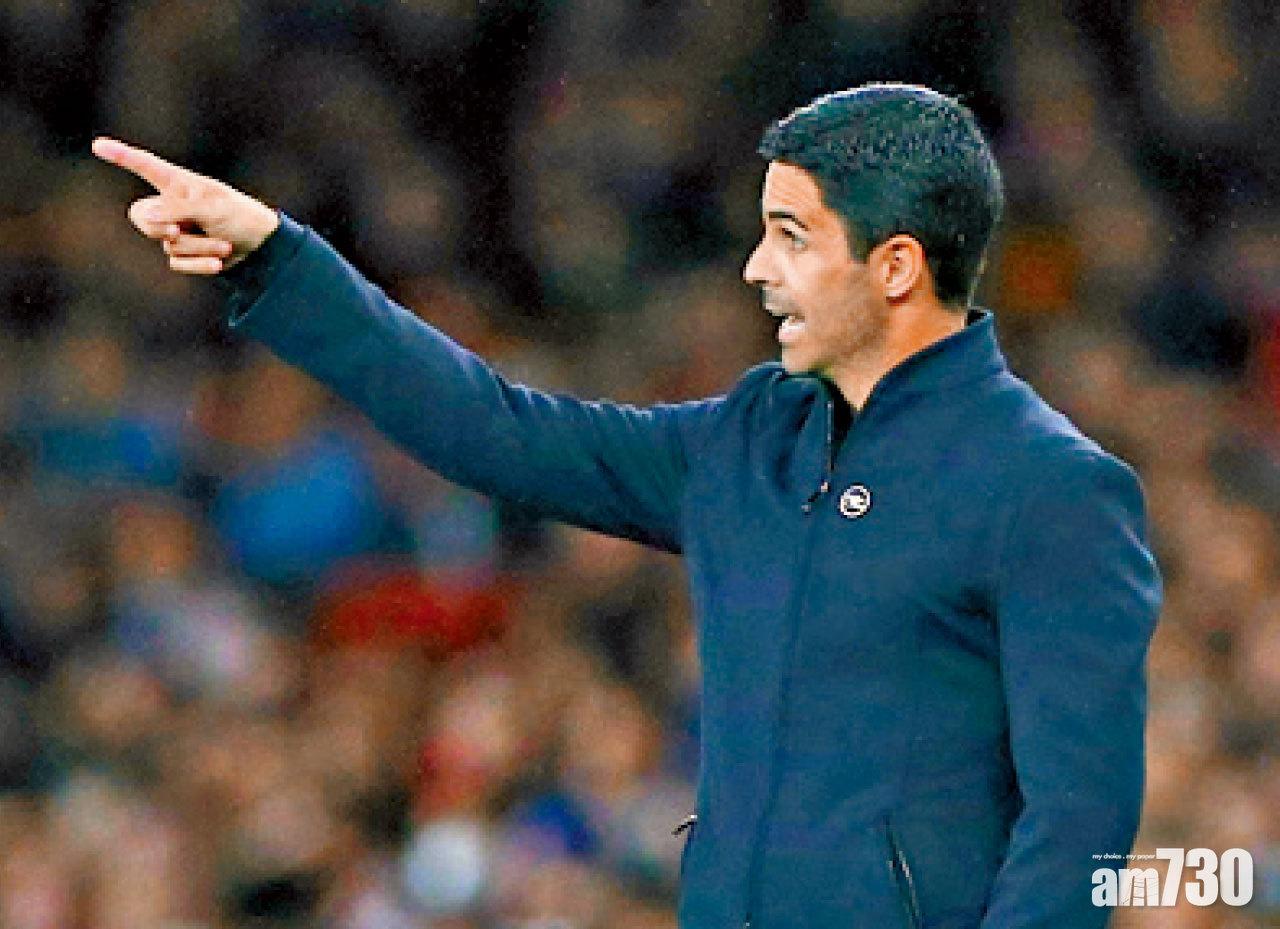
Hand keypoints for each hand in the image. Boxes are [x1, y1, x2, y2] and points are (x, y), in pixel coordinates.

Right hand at [92, 137, 280, 273]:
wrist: (261, 248)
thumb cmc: (240, 216)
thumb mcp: (212, 208)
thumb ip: (179, 209)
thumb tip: (147, 217)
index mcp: (178, 184)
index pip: (145, 166)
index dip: (121, 156)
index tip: (98, 145)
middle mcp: (171, 205)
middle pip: (141, 217)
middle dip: (159, 227)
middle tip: (180, 229)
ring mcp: (175, 231)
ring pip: (167, 245)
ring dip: (198, 247)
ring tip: (224, 244)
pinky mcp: (183, 254)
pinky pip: (177, 263)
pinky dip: (199, 264)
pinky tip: (219, 262)